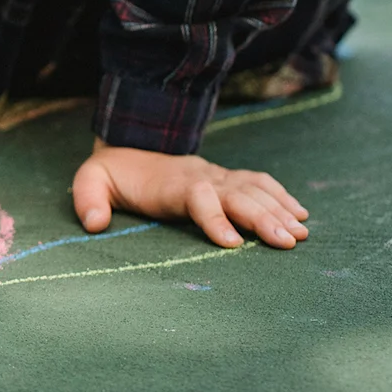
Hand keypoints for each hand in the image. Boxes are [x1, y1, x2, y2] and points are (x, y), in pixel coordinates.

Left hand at [73, 139, 309, 249]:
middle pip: (237, 195)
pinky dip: (282, 196)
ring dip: (280, 210)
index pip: (197, 197)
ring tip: (302, 234)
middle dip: (263, 218)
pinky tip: (302, 215)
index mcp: (171, 182)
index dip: (214, 218)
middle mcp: (201, 176)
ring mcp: (217, 175)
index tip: (232, 243)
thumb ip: (89, 201)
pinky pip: (259, 183)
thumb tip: (94, 225)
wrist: (128, 148)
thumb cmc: (111, 174)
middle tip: (288, 242)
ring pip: (254, 189)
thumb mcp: (90, 181)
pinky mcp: (227, 179)